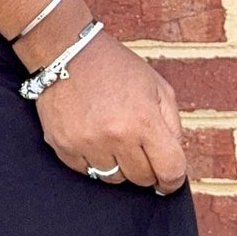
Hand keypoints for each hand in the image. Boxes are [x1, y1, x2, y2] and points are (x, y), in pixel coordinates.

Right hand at [34, 32, 187, 193]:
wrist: (68, 53)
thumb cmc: (116, 68)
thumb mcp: (158, 88)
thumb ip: (172, 125)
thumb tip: (173, 160)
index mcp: (144, 122)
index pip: (170, 170)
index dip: (173, 181)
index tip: (169, 181)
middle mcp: (116, 137)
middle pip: (141, 179)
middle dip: (146, 170)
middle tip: (140, 152)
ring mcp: (87, 144)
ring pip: (112, 179)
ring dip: (118, 166)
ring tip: (114, 142)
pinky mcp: (63, 147)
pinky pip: (86, 171)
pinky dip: (93, 161)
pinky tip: (93, 139)